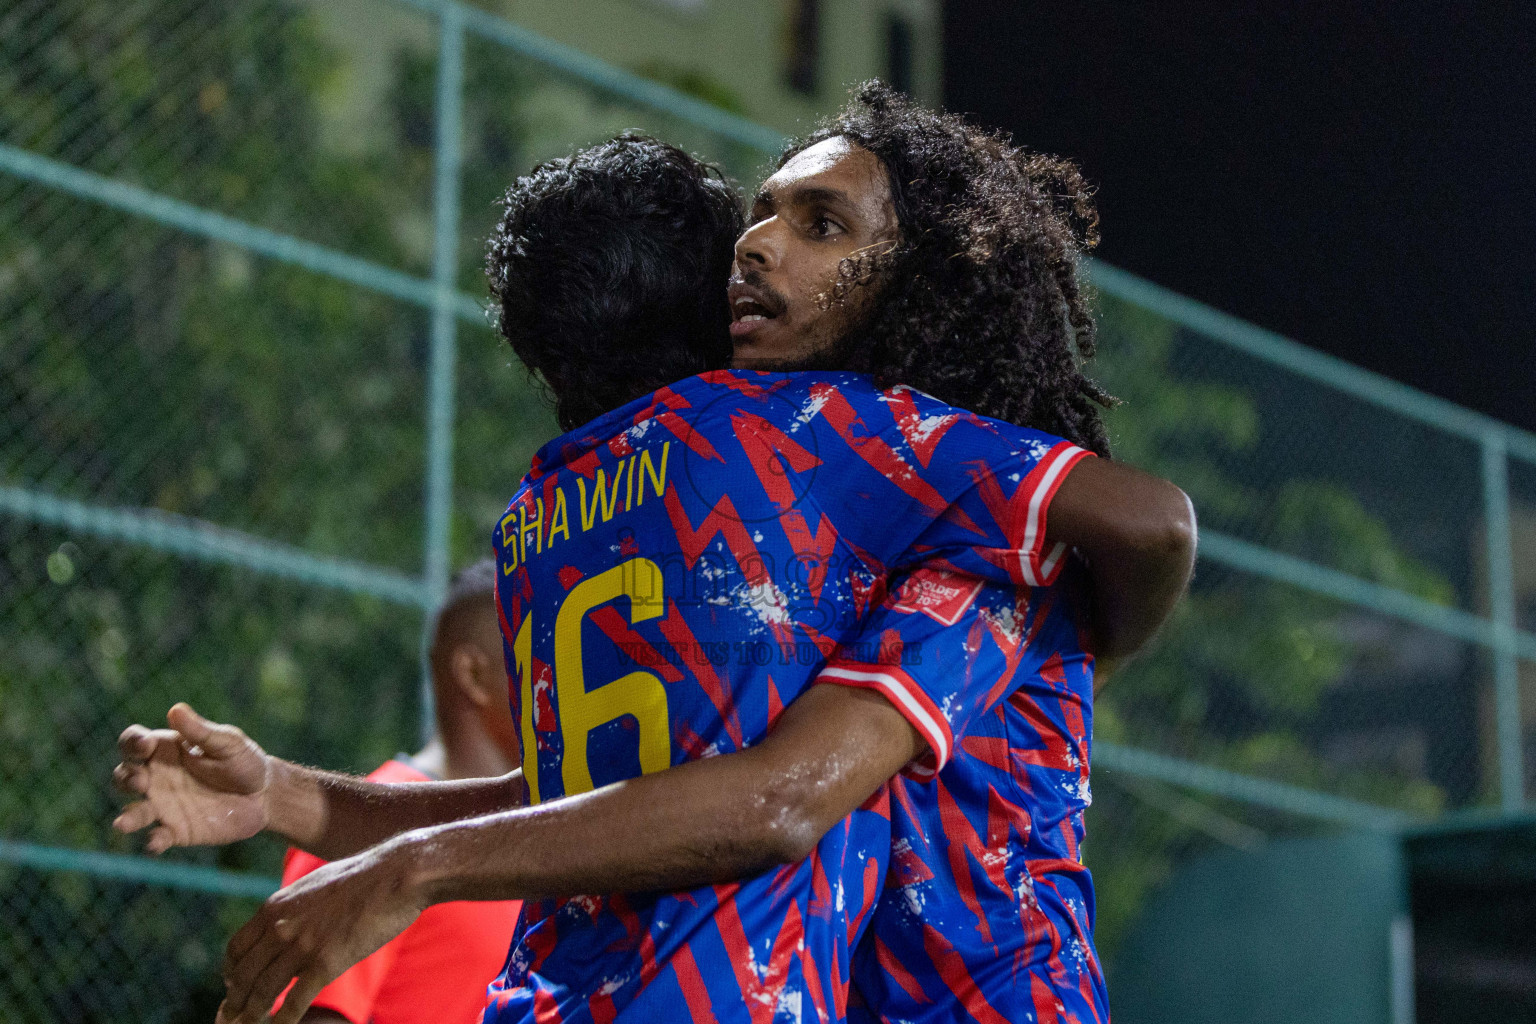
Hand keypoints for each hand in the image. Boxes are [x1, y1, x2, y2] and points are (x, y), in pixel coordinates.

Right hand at [113, 702, 270, 852]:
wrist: (264, 795)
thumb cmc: (243, 761)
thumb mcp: (227, 742)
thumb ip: (200, 731)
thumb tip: (175, 710)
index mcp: (165, 750)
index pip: (134, 743)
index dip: (132, 743)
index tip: (146, 745)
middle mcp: (156, 778)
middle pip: (125, 776)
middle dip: (125, 779)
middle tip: (140, 782)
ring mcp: (163, 806)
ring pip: (134, 812)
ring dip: (128, 817)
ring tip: (123, 823)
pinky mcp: (175, 831)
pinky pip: (157, 838)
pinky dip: (153, 841)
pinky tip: (156, 841)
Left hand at [217, 838, 426, 1023]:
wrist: (395, 874)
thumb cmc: (362, 877)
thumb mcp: (313, 885)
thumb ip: (294, 907)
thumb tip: (289, 921)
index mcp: (275, 907)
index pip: (236, 948)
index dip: (231, 972)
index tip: (232, 985)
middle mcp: (280, 928)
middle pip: (244, 975)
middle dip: (234, 1001)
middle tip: (230, 1018)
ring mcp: (302, 947)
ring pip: (263, 992)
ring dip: (251, 1015)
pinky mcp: (326, 963)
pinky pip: (294, 1002)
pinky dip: (282, 1021)